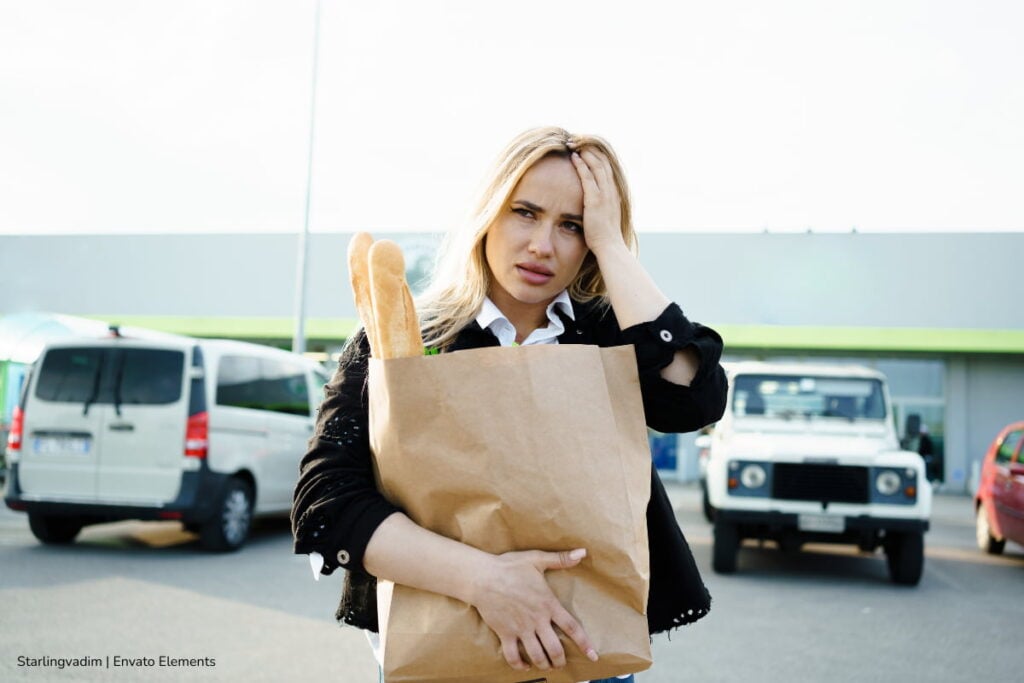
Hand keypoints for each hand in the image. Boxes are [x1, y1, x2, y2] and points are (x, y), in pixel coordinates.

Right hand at [469, 548, 598, 671]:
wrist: (483, 577)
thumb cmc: (510, 566)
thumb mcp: (537, 559)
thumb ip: (560, 559)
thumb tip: (582, 552)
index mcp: (548, 604)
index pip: (572, 627)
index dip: (584, 643)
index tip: (593, 655)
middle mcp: (537, 620)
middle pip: (555, 649)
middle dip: (561, 660)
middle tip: (561, 663)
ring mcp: (520, 629)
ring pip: (537, 656)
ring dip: (544, 664)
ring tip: (547, 666)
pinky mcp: (505, 634)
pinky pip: (513, 656)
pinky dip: (520, 665)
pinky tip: (525, 665)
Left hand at [570, 148, 624, 254]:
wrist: (610, 247)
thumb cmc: (605, 237)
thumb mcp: (604, 217)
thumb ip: (600, 207)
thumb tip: (593, 206)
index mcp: (614, 193)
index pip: (607, 167)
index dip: (597, 155)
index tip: (586, 148)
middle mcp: (612, 190)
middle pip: (603, 161)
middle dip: (591, 148)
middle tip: (579, 140)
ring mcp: (605, 195)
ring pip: (597, 165)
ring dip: (586, 152)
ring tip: (575, 144)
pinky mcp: (595, 200)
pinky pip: (588, 177)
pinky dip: (581, 165)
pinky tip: (574, 157)